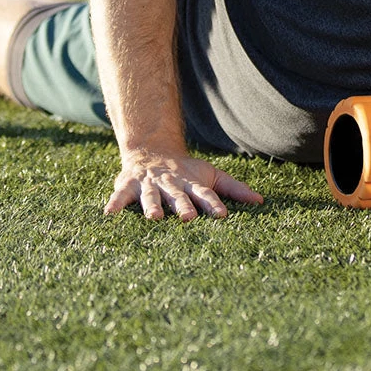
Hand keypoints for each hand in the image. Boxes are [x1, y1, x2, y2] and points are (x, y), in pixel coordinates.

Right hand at [105, 150, 263, 220]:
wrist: (153, 152)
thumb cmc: (187, 172)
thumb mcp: (211, 177)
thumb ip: (234, 189)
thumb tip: (261, 201)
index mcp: (192, 184)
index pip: (205, 195)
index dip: (213, 204)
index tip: (222, 216)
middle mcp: (171, 185)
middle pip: (178, 197)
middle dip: (183, 206)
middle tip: (188, 218)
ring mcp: (150, 185)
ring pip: (151, 197)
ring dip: (152, 206)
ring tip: (154, 218)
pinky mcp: (129, 186)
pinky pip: (120, 196)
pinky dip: (115, 204)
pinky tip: (108, 214)